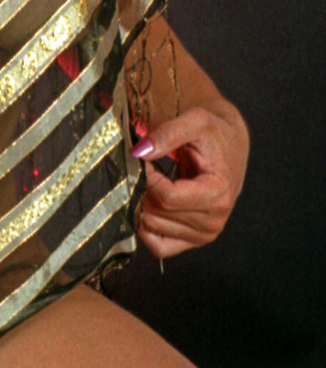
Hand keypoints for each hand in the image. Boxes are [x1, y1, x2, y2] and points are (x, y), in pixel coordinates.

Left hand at [131, 102, 248, 258]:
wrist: (229, 148)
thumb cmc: (214, 135)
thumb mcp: (196, 121)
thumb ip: (168, 133)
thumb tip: (139, 152)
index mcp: (219, 193)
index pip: (168, 197)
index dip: (146, 177)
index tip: (139, 157)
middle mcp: (214, 220)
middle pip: (158, 212)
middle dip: (140, 188)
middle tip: (138, 168)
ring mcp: (203, 235)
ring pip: (153, 227)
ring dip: (140, 203)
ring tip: (145, 181)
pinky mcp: (192, 242)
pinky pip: (158, 246)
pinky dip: (144, 227)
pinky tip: (145, 204)